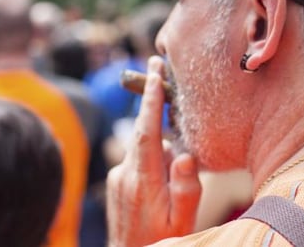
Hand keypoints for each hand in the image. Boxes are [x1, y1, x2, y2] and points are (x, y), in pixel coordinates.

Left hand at [107, 56, 201, 245]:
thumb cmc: (163, 240)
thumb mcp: (182, 219)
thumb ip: (186, 187)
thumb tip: (184, 155)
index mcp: (142, 180)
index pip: (147, 131)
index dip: (150, 99)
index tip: (154, 72)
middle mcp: (124, 174)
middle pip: (145, 134)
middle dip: (154, 111)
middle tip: (158, 76)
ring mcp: (117, 178)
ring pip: (145, 150)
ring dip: (161, 153)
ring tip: (172, 189)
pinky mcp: (116, 183)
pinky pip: (139, 161)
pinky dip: (153, 163)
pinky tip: (162, 189)